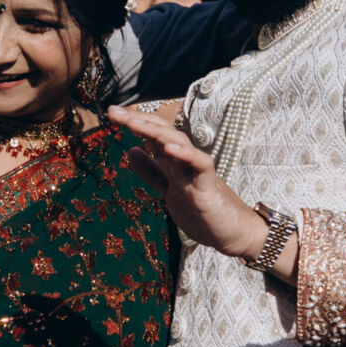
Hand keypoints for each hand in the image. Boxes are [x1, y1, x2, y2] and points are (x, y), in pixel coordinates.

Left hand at [110, 103, 268, 260]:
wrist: (234, 234)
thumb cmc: (204, 212)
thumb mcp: (170, 190)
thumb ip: (152, 172)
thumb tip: (131, 151)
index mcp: (175, 164)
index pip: (154, 135)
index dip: (134, 123)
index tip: (112, 113)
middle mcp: (185, 163)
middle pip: (163, 134)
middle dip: (139, 121)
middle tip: (114, 112)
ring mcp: (198, 174)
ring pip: (180, 144)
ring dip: (157, 132)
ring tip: (135, 123)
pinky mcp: (209, 189)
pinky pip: (201, 166)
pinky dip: (187, 155)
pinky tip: (170, 149)